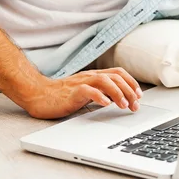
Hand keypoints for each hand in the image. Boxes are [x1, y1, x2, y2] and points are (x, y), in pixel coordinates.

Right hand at [25, 67, 142, 119]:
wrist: (39, 95)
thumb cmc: (62, 96)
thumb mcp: (86, 92)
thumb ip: (101, 92)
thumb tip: (119, 99)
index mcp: (94, 76)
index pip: (118, 73)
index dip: (131, 82)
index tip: (139, 95)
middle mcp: (90, 76)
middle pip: (115, 77)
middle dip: (129, 90)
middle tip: (135, 105)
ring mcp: (81, 83)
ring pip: (105, 81)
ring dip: (118, 93)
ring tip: (124, 105)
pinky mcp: (72, 92)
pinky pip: (88, 91)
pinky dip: (99, 96)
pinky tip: (106, 104)